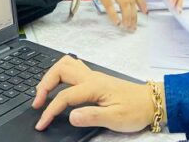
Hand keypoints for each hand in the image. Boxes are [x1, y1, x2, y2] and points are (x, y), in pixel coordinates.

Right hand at [32, 56, 154, 132]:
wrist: (151, 102)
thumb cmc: (135, 110)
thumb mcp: (115, 118)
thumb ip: (91, 116)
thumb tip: (70, 116)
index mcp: (93, 86)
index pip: (64, 96)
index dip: (50, 110)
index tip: (41, 123)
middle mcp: (91, 77)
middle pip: (60, 70)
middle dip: (44, 84)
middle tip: (37, 103)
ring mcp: (93, 76)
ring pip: (66, 65)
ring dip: (51, 76)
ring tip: (44, 93)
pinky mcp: (95, 80)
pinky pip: (73, 69)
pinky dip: (60, 76)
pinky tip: (59, 87)